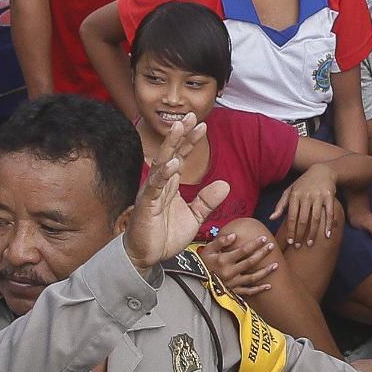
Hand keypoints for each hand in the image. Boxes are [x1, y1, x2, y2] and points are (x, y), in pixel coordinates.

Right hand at [126, 114, 224, 267]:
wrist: (147, 256)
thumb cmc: (165, 235)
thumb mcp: (194, 217)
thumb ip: (207, 201)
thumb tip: (225, 184)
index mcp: (170, 184)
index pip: (182, 156)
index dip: (191, 141)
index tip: (203, 124)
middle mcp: (160, 184)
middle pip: (171, 153)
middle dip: (180, 134)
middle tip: (190, 115)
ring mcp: (151, 193)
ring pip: (161, 164)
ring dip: (170, 146)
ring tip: (179, 128)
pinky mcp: (146, 206)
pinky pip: (154, 187)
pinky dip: (163, 175)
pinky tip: (172, 164)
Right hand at [198, 217, 281, 296]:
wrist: (194, 282)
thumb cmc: (201, 263)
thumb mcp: (207, 250)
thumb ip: (220, 241)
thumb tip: (234, 235)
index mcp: (223, 260)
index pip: (243, 250)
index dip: (255, 244)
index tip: (263, 238)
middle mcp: (229, 272)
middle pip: (250, 262)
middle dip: (262, 253)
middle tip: (272, 246)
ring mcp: (232, 283)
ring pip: (252, 277)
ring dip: (265, 271)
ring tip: (275, 265)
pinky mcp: (232, 292)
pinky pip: (248, 291)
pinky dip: (258, 289)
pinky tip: (268, 285)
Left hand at [277, 166, 340, 247]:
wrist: (322, 171)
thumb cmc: (303, 183)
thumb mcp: (290, 191)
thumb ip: (281, 205)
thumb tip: (272, 218)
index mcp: (295, 195)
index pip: (291, 216)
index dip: (290, 230)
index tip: (289, 241)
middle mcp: (306, 196)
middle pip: (303, 220)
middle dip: (300, 235)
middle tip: (298, 246)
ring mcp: (319, 196)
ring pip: (316, 219)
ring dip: (313, 233)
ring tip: (310, 244)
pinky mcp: (330, 197)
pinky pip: (329, 213)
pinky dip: (329, 225)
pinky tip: (327, 235)